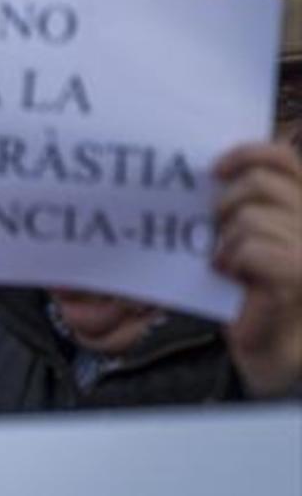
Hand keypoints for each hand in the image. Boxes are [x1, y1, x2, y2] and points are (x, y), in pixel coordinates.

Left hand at [213, 141, 301, 397]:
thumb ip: (240, 202)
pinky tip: (232, 278)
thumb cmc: (247, 290)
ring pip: (249, 219)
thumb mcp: (240, 236)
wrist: (267, 348)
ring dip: (226, 243)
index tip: (213, 169)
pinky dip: (233, 261)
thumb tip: (208, 171)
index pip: (282, 158)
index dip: (247, 154)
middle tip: (217, 234)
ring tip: (229, 266)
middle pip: (258, 185)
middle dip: (224, 207)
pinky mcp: (298, 275)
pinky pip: (251, 249)